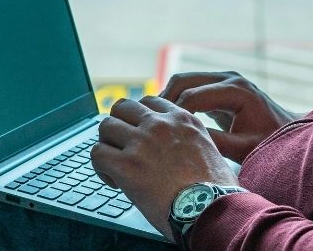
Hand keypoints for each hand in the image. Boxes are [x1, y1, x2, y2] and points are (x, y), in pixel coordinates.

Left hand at [91, 96, 237, 239]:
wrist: (211, 209)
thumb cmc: (215, 189)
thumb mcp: (209, 149)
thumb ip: (189, 140)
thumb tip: (176, 150)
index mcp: (182, 119)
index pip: (148, 102)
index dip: (138, 119)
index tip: (140, 135)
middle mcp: (160, 125)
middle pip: (122, 107)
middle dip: (118, 125)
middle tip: (121, 146)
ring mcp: (141, 143)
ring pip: (106, 126)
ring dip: (107, 145)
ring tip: (115, 165)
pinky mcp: (126, 165)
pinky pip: (97, 154)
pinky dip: (100, 168)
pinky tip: (114, 182)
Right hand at [160, 71, 296, 162]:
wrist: (288, 133)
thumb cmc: (269, 143)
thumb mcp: (243, 147)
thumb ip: (214, 142)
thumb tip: (181, 140)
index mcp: (236, 90)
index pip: (193, 96)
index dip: (173, 114)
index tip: (158, 134)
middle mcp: (228, 78)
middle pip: (183, 80)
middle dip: (164, 101)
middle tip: (148, 124)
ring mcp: (224, 78)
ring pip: (184, 80)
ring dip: (168, 98)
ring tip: (154, 122)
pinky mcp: (219, 85)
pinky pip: (191, 87)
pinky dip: (177, 99)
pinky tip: (167, 119)